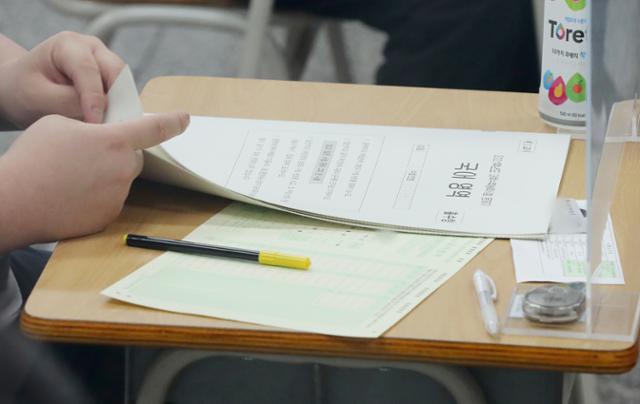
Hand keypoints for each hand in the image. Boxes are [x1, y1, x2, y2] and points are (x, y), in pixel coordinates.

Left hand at [0, 31, 124, 127]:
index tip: (94, 122)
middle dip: (116, 100)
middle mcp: (91, 48)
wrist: (21, 90)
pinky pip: (122, 93)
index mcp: (67, 44)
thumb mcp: (39, 97)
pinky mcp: (109, 78)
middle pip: (116, 72)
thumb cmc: (24, 91)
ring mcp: (103, 61)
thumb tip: (104, 111)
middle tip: (111, 128)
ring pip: (123, 84)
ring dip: (120, 105)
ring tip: (109, 127)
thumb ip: (69, 102)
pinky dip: (118, 109)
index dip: (94, 97)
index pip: (88, 70)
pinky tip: (108, 123)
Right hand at [0, 112, 188, 250]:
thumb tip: (100, 138)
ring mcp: (118, 195)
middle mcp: (123, 168)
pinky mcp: (109, 216)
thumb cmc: (33, 158)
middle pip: (133, 157)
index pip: (153, 128)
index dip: (172, 121)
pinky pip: (110, 200)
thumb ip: (90, 126)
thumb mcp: (60, 124)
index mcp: (114, 141)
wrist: (15, 201)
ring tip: (70, 176)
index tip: (185, 118)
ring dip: (105, 175)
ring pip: (121, 179)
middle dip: (117, 154)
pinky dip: (96, 196)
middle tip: (87, 155)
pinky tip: (71, 194)